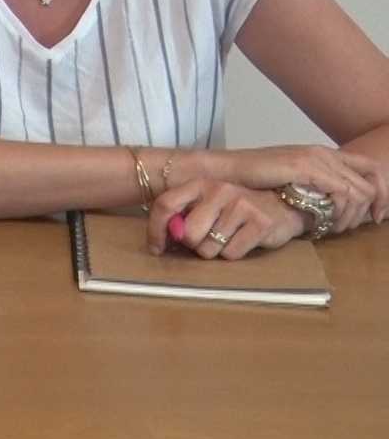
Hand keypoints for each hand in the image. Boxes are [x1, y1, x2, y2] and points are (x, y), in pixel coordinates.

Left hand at [148, 180, 301, 259]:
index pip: (165, 204)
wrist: (282, 205)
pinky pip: (231, 254)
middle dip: (194, 245)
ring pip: (209, 248)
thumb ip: (183, 216)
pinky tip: (244, 240)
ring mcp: (240, 205)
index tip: (156, 249)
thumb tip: (159, 243)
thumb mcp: (207, 204)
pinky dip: (234, 254)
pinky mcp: (260, 223)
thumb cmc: (236, 209)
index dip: (156, 230)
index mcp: (199, 184)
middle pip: (188, 234)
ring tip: (229, 236)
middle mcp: (218, 190)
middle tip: (208, 239)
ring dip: (216, 250)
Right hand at [213, 145, 387, 232]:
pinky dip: (340, 210)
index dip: (382, 194)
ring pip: (360, 191)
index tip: (376, 216)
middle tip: (352, 228)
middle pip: (372, 182)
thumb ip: (316, 187)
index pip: (372, 169)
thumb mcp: (293, 181)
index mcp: (324, 153)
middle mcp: (325, 153)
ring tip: (335, 228)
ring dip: (353, 215)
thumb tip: (335, 207)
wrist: (227, 172)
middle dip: (370, 210)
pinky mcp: (306, 168)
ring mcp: (316, 159)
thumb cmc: (254, 180)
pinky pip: (341, 192)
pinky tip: (327, 221)